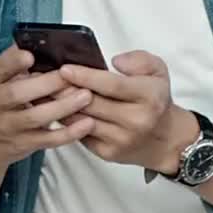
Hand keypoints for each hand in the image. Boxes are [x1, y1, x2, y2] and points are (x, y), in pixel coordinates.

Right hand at [0, 43, 95, 169]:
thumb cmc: (1, 99)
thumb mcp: (1, 77)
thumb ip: (18, 61)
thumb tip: (45, 42)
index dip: (13, 62)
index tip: (30, 55)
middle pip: (17, 94)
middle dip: (46, 84)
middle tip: (71, 76)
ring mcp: (9, 126)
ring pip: (35, 117)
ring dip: (62, 107)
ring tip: (86, 96)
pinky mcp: (25, 143)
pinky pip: (48, 140)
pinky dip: (69, 133)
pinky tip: (87, 123)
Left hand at [59, 51, 196, 171]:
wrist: (165, 140)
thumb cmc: (155, 101)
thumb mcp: (158, 72)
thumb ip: (139, 60)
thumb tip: (115, 61)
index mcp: (149, 97)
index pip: (112, 85)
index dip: (85, 76)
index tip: (65, 69)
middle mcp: (136, 120)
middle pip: (92, 103)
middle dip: (67, 90)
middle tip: (48, 78)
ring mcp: (121, 139)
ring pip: (82, 120)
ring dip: (62, 107)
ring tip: (48, 92)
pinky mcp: (108, 153)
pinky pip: (81, 135)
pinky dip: (67, 122)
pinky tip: (57, 110)